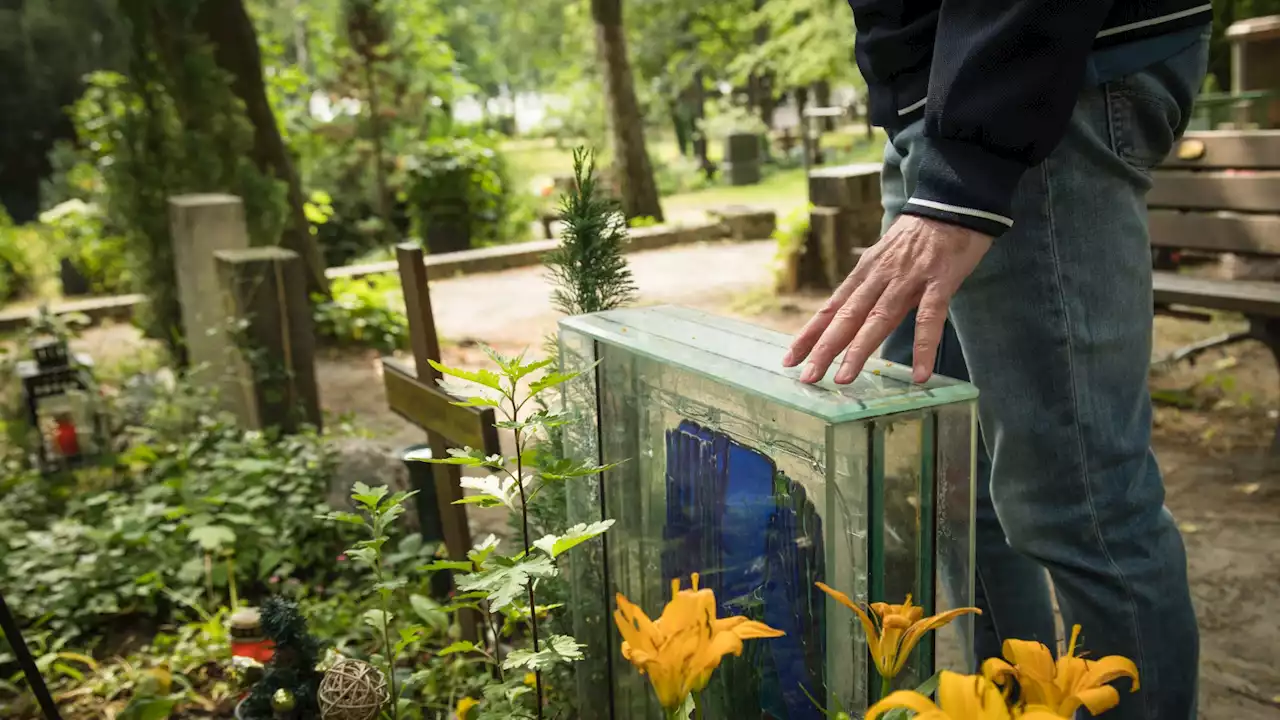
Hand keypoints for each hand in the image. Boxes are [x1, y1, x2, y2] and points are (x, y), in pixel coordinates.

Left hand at [783, 215, 992, 383]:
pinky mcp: (939, 281)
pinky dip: (923, 348)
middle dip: (824, 348)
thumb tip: (847, 313)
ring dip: (860, 351)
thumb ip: (868, 285)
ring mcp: (908, 279)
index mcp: (865, 273)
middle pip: (846, 317)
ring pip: (878, 319)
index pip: (831, 308)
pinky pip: (930, 319)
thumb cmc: (918, 237)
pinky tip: (919, 375)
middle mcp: (880, 277)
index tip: (790, 359)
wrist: (952, 204)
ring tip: (843, 379)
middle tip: (808, 377)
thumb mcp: (884, 258)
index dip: (809, 334)